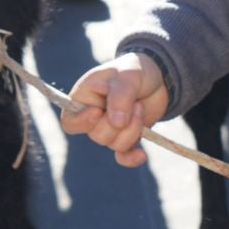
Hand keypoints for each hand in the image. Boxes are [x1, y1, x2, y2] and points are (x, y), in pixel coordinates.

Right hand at [59, 52, 168, 166]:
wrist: (158, 78)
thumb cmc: (134, 70)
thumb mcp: (127, 76)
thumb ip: (120, 97)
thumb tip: (117, 124)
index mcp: (83, 99)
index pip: (70, 122)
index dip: (83, 121)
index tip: (99, 110)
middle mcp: (92, 117)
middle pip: (97, 136)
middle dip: (119, 122)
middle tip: (134, 102)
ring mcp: (109, 129)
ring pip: (114, 144)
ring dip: (132, 129)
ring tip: (140, 106)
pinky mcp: (125, 137)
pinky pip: (123, 156)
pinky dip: (132, 157)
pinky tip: (141, 155)